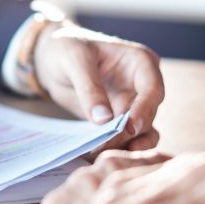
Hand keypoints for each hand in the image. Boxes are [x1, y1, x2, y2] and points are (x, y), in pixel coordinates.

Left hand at [34, 24, 163, 150]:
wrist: (51, 57)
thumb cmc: (66, 47)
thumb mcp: (74, 60)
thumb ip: (89, 88)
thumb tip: (103, 120)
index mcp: (140, 62)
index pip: (153, 89)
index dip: (144, 109)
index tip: (129, 127)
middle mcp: (142, 85)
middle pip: (147, 115)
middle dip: (128, 133)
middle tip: (105, 145)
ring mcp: (132, 104)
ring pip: (142, 132)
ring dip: (127, 145)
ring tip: (106, 156)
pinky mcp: (118, 120)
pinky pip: (125, 139)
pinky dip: (114, 147)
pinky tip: (98, 156)